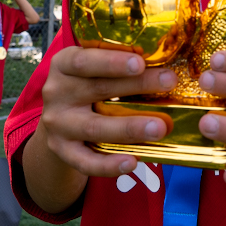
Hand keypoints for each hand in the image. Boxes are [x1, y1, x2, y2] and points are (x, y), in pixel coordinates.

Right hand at [38, 47, 176, 176]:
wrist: (57, 118)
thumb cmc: (85, 84)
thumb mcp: (92, 67)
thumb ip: (117, 64)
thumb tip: (164, 64)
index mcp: (63, 64)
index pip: (84, 60)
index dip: (111, 62)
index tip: (140, 62)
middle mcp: (57, 93)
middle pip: (98, 89)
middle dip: (137, 85)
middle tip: (169, 82)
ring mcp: (57, 124)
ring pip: (94, 127)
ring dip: (129, 127)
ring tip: (159, 127)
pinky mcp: (62, 150)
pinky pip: (85, 161)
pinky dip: (109, 164)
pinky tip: (133, 162)